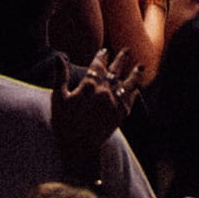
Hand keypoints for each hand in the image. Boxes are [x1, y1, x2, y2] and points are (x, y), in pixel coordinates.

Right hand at [51, 54, 143, 175]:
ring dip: (134, 74)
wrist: (78, 147)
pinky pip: (130, 100)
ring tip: (140, 67)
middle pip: (116, 70)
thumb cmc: (64, 123)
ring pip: (128, 84)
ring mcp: (114, 103)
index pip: (98, 65)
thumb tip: (59, 57)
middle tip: (127, 50)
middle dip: (121, 59)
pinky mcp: (120, 115)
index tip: (105, 51)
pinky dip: (134, 93)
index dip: (102, 56)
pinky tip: (136, 90)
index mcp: (89, 85)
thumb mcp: (58, 98)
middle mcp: (105, 91)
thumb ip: (60, 76)